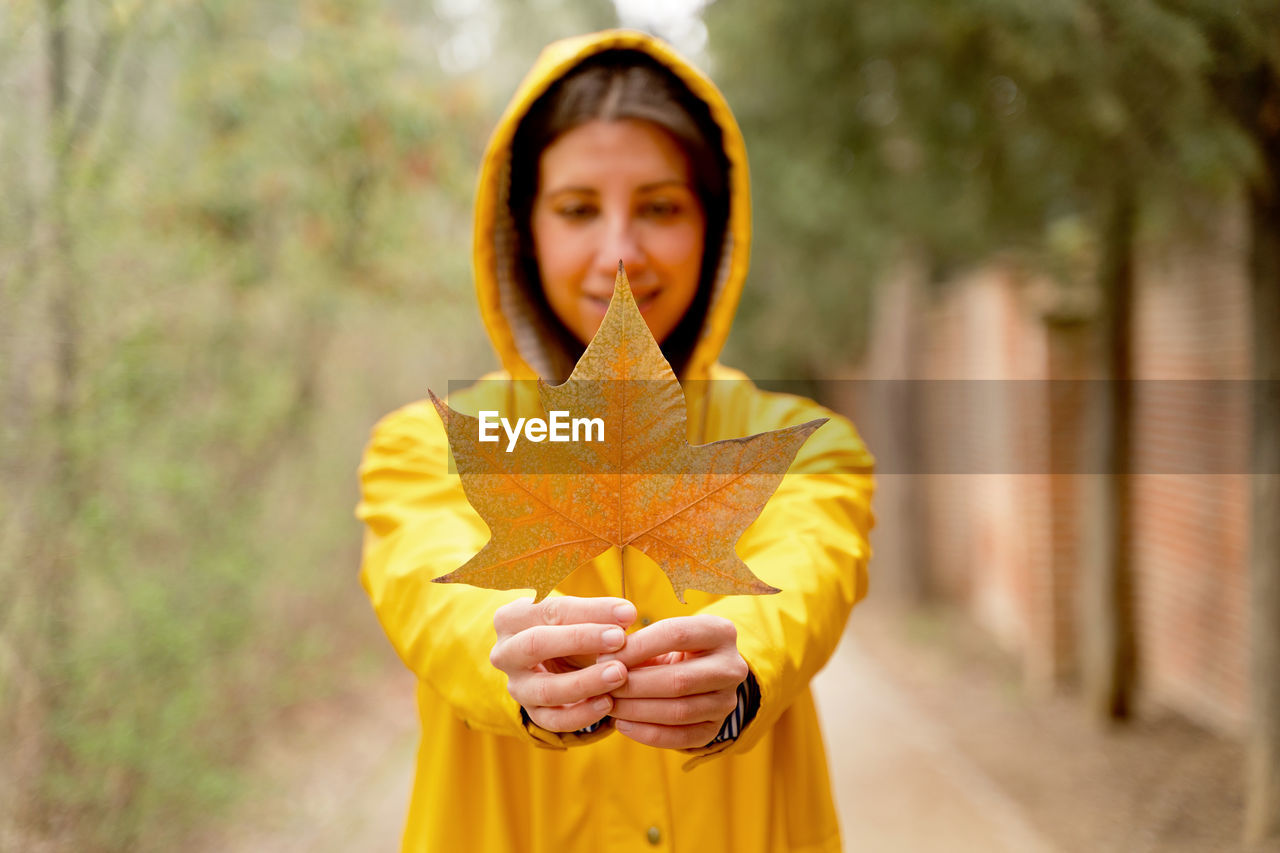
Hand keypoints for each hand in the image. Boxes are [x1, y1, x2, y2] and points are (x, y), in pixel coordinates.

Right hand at [491, 596, 635, 731]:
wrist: (553, 659)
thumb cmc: (567, 628)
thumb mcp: (577, 616)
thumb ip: (598, 614)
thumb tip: (626, 614)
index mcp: (512, 618)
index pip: (550, 610)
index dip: (590, 611)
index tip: (627, 613)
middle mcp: (505, 653)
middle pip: (535, 645)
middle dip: (580, 640)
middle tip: (619, 639)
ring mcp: (516, 686)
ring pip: (545, 689)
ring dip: (585, 682)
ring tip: (619, 674)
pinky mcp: (531, 713)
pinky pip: (553, 720)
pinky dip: (581, 714)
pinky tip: (607, 703)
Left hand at [604, 615, 747, 748]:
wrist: (699, 671)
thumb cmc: (670, 646)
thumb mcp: (661, 634)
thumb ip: (637, 641)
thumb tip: (605, 658)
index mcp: (720, 631)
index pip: (676, 635)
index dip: (637, 646)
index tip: (604, 655)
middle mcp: (733, 667)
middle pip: (678, 680)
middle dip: (634, 685)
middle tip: (603, 685)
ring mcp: (728, 701)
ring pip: (679, 712)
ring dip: (637, 711)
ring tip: (609, 705)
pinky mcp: (717, 728)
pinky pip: (681, 738)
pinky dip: (647, 734)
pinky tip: (622, 725)